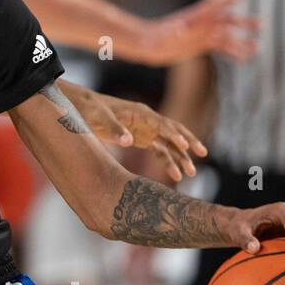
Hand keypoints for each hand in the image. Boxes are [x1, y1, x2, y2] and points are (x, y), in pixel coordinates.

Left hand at [76, 90, 207, 181]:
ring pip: (169, 144)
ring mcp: (146, 130)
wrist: (82, 108)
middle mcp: (148, 120)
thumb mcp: (99, 118)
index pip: (161, 123)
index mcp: (140, 113)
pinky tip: (175, 176)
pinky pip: (160, 151)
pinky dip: (168, 162)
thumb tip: (128, 141)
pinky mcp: (142, 139)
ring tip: (191, 173)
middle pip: (173, 131)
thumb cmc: (90, 110)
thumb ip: (114, 129)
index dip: (173, 134)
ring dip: (180, 157)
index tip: (185, 145)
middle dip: (188, 142)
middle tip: (202, 154)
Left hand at [138, 0, 259, 64]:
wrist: (147, 45)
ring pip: (226, 36)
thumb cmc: (153, 38)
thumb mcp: (163, 34)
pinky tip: (244, 59)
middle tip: (261, 24)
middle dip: (243, 22)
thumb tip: (179, 31)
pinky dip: (232, 52)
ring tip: (257, 47)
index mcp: (193, 17)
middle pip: (226, 20)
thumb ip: (173, 32)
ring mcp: (203, 34)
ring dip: (241, 41)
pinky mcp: (201, 44)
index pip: (211, 5)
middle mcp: (201, 24)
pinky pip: (220, 48)